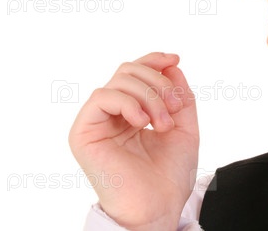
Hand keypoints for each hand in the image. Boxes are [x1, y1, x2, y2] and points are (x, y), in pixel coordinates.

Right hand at [69, 52, 198, 229]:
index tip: (175, 60)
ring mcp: (96, 122)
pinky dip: (128, 102)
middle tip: (174, 107)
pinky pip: (102, 98)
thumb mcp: (185, 127)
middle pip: (127, 71)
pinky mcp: (83, 133)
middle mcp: (111, 114)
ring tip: (163, 124)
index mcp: (131, 112)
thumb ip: (181, 96)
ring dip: (149, 96)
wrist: (157, 208)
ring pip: (118, 81)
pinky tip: (143, 123)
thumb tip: (171, 65)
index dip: (154, 60)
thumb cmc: (169, 176)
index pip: (135, 72)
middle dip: (157, 82)